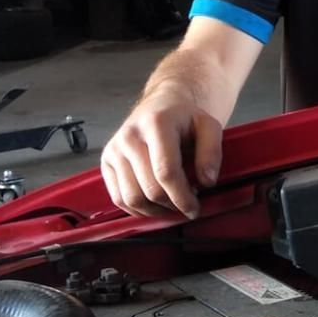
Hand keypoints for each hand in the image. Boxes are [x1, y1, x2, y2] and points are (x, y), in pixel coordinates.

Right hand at [100, 84, 222, 218]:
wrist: (162, 105)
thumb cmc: (185, 119)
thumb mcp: (209, 126)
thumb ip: (212, 152)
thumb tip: (206, 182)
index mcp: (156, 123)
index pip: (166, 171)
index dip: (182, 197)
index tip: (195, 208)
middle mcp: (130, 136)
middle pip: (149, 189)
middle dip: (172, 205)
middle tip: (187, 206)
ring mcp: (114, 149)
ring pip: (132, 198)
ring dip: (155, 211)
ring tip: (173, 205)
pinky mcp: (106, 162)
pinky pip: (118, 198)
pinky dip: (138, 209)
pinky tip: (155, 205)